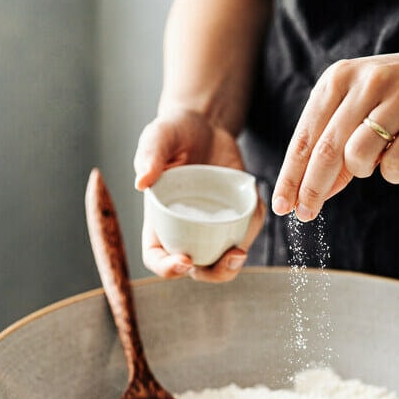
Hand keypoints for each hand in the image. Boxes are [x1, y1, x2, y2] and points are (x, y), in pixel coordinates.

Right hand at [133, 108, 264, 281]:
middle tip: (230, 257)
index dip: (167, 268)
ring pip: (223, 258)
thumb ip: (149, 155)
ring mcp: (211, 226)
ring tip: (241, 248)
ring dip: (235, 262)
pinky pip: (245, 231)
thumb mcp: (159, 136)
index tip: (185, 260)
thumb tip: (141, 182)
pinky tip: (257, 209)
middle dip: (213, 273)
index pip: (157, 257)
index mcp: (159, 219)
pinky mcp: (234, 216)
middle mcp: (184, 229)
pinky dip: (253, 227)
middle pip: (196, 269)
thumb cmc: (174, 132)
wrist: (205, 125)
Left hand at [271, 39, 398, 220]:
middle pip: (325, 152)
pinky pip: (395, 165)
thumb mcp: (364, 106)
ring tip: (378, 161)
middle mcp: (365, 83)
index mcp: (340, 78)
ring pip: (357, 157)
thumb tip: (312, 192)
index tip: (281, 206)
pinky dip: (394, 174)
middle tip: (305, 215)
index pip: (305, 137)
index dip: (290, 176)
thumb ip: (337, 143)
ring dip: (362, 172)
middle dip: (311, 189)